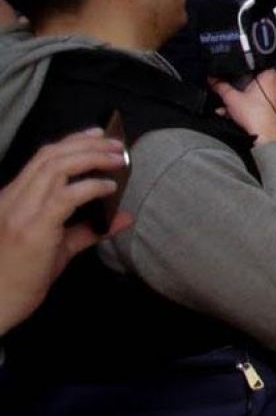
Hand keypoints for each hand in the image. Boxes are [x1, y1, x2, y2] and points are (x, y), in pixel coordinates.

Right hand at [0, 131, 131, 332]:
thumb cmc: (20, 280)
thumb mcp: (57, 249)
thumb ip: (88, 230)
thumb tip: (124, 216)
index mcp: (11, 199)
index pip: (41, 159)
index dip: (71, 141)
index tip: (97, 135)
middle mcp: (12, 199)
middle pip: (50, 156)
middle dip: (86, 144)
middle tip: (116, 144)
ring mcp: (20, 212)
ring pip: (56, 167)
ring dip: (91, 158)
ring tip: (118, 159)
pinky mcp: (33, 228)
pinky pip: (65, 196)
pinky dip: (90, 186)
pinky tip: (108, 187)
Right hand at [211, 70, 275, 145]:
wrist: (269, 138)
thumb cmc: (257, 118)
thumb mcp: (231, 99)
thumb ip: (220, 86)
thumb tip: (213, 80)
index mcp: (270, 76)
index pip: (253, 67)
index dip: (239, 74)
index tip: (231, 82)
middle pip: (256, 83)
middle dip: (240, 92)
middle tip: (229, 100)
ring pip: (260, 95)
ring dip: (245, 102)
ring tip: (232, 111)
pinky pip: (267, 105)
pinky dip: (256, 108)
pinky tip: (243, 117)